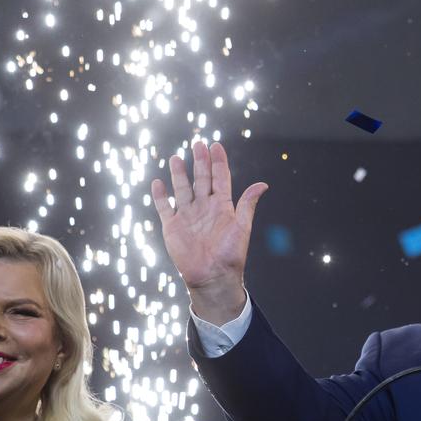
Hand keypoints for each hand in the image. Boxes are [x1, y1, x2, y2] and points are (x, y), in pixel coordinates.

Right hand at [150, 141, 267, 322]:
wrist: (212, 277)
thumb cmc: (230, 255)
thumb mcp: (242, 227)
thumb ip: (248, 204)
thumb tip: (263, 184)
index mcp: (222, 207)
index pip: (220, 179)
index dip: (218, 162)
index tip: (216, 145)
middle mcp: (204, 209)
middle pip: (201, 180)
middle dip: (200, 162)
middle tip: (198, 144)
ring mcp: (188, 217)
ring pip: (182, 190)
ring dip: (179, 174)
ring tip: (177, 158)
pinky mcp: (173, 227)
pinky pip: (165, 208)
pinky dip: (160, 196)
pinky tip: (158, 183)